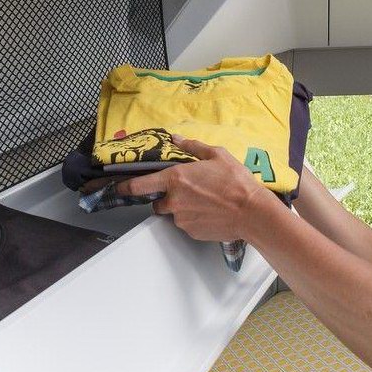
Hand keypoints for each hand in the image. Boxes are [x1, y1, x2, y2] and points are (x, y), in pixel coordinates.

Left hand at [114, 136, 272, 242]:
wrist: (252, 212)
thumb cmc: (236, 181)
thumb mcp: (217, 155)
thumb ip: (193, 147)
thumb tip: (177, 140)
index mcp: (175, 179)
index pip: (139, 185)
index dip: (126, 187)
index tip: (120, 187)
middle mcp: (173, 200)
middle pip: (157, 202)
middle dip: (166, 197)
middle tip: (186, 191)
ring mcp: (181, 219)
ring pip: (173, 214)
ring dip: (181, 208)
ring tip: (204, 202)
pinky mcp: (191, 232)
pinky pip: (186, 224)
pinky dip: (193, 219)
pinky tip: (209, 212)